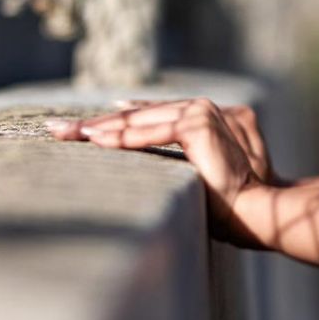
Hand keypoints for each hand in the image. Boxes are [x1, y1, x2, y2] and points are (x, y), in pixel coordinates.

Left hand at [44, 98, 276, 247]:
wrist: (260, 211)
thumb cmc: (233, 204)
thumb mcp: (198, 175)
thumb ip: (178, 157)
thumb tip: (141, 155)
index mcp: (208, 116)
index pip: (151, 116)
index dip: (116, 121)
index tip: (84, 126)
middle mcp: (205, 108)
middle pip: (139, 114)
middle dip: (96, 123)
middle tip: (58, 129)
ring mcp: (204, 111)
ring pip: (140, 120)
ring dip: (100, 128)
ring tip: (66, 134)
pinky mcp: (199, 123)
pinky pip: (150, 131)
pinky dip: (120, 136)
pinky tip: (92, 139)